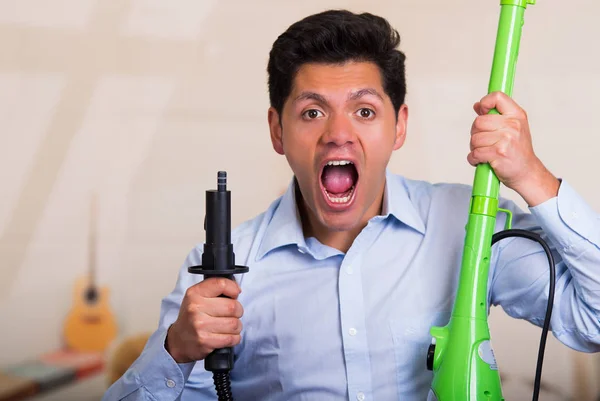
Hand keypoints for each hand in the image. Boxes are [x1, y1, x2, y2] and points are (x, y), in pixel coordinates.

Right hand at [166, 278, 243, 362]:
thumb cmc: (192, 316)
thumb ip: (215, 288)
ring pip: (234, 324)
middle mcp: (195, 308)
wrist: (179, 340)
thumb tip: (236, 289)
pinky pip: (231, 339)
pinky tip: (227, 336)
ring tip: (229, 326)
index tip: (235, 294)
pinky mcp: (205, 341)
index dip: (233, 289)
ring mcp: (200, 325)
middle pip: (233, 306)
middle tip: (233, 314)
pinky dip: (234, 338)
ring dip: (237, 326)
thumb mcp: (197, 296)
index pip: (221, 284)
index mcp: (195, 293)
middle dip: (238, 311)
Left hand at [467, 91, 559, 205]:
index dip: (485, 103)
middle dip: (475, 134)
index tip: (482, 112)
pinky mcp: (498, 153)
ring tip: (485, 153)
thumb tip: (477, 106)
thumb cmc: (517, 150)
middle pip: (478, 122)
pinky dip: (473, 159)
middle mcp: (513, 125)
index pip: (497, 97)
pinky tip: (482, 161)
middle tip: (484, 142)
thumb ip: (495, 116)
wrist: (527, 173)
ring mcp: (506, 139)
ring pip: (474, 139)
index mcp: (517, 115)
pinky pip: (474, 153)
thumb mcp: (512, 128)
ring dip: (474, 148)